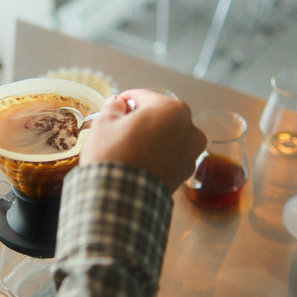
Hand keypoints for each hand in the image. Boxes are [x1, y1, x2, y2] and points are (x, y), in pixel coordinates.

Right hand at [80, 90, 205, 192]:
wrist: (120, 200)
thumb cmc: (113, 156)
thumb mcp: (105, 123)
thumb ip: (113, 107)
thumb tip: (118, 104)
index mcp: (173, 110)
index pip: (145, 97)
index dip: (126, 100)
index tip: (116, 106)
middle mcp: (190, 130)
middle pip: (160, 116)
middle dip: (141, 119)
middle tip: (119, 127)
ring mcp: (190, 154)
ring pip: (166, 137)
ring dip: (150, 137)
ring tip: (128, 146)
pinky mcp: (185, 175)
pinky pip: (169, 156)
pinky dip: (156, 156)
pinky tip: (137, 161)